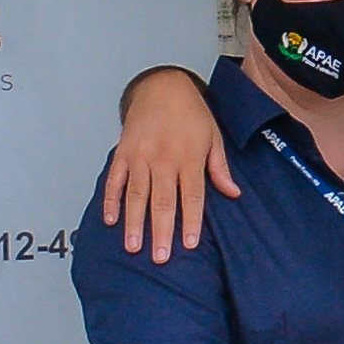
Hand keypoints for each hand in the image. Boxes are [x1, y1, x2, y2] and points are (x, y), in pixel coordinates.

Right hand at [101, 67, 240, 261]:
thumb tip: (233, 194)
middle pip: (162, 201)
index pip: (191, 196)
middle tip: (159, 258)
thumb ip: (219, 169)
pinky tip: (111, 220)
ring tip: (133, 247)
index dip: (191, 221)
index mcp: (189, 158)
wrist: (162, 86)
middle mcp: (163, 159)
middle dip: (161, 231)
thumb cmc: (191, 114)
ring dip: (134, 223)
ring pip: (136, 195)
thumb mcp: (213, 137)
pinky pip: (115, 180)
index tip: (189, 245)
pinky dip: (111, 200)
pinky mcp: (123, 153)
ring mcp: (140, 156)